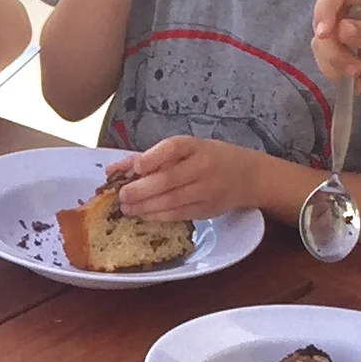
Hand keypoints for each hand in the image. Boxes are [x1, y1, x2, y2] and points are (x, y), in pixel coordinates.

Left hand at [110, 136, 262, 223]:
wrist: (248, 176)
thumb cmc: (209, 158)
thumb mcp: (185, 150)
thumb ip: (149, 158)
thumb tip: (112, 170)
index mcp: (196, 146)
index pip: (173, 148)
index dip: (151, 158)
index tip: (136, 167)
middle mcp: (203, 166)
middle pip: (168, 179)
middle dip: (140, 190)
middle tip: (121, 196)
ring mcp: (208, 189)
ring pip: (171, 200)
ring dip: (144, 207)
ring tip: (126, 208)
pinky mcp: (208, 208)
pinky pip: (179, 214)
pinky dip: (157, 216)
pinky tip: (143, 214)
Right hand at [315, 0, 360, 97]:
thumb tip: (340, 29)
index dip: (324, 7)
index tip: (324, 35)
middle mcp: (352, 13)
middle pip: (322, 23)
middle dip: (332, 50)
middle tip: (353, 69)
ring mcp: (343, 34)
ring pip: (321, 45)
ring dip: (334, 65)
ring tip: (359, 76)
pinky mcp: (339, 52)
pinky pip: (323, 61)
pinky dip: (335, 75)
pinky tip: (357, 81)